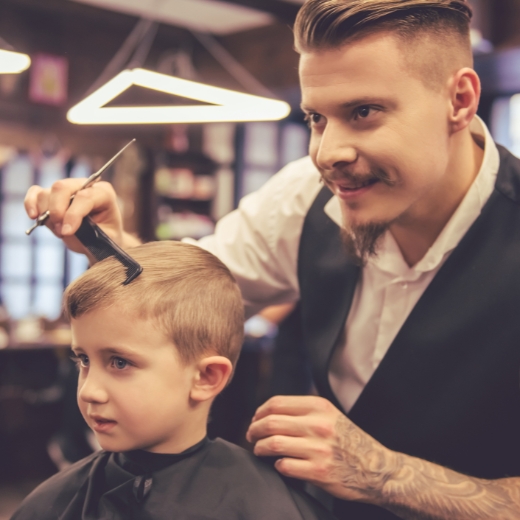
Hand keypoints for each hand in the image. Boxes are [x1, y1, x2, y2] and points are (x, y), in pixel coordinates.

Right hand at [24, 178, 127, 255]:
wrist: (102, 238)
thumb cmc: (106, 236)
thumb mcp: (105, 237)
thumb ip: (88, 230)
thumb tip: (65, 227)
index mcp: (104, 193)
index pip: (84, 196)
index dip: (73, 214)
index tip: (67, 232)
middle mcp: (85, 186)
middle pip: (62, 187)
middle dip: (57, 211)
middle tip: (62, 231)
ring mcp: (68, 189)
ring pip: (47, 193)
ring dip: (47, 214)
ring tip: (60, 231)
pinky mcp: (53, 195)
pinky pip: (36, 192)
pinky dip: (30, 203)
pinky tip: (33, 216)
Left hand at [246, 395, 396, 504]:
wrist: (378, 468)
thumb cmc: (349, 441)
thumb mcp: (331, 416)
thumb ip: (304, 411)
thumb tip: (269, 413)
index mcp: (320, 407)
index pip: (276, 403)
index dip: (260, 412)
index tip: (255, 419)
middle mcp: (318, 425)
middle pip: (271, 422)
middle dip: (254, 429)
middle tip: (250, 435)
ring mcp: (318, 449)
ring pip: (273, 443)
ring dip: (259, 447)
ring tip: (258, 450)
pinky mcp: (319, 472)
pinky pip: (284, 466)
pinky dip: (277, 465)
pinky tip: (279, 464)